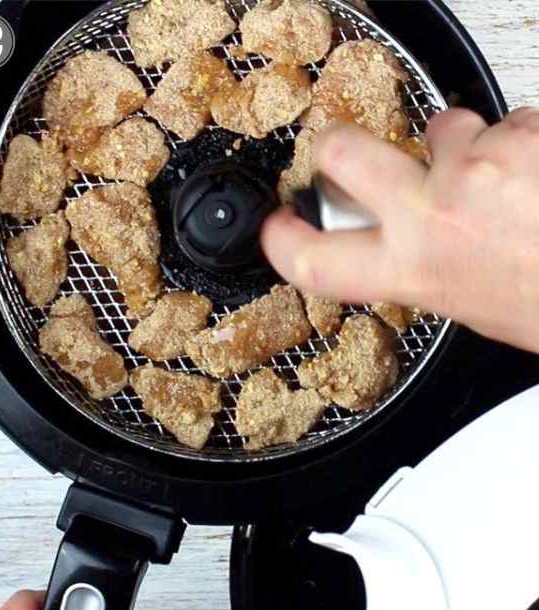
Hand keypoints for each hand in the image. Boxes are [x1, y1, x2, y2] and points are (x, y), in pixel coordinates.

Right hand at [261, 108, 538, 353]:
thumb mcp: (478, 306)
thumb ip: (432, 269)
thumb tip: (418, 247)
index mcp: (417, 271)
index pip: (314, 261)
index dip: (284, 241)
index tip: (277, 227)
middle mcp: (432, 214)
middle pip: (344, 153)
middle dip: (339, 148)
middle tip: (348, 155)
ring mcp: (475, 167)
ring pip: (445, 128)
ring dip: (469, 145)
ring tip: (509, 179)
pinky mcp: (522, 135)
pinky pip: (514, 122)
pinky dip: (528, 142)